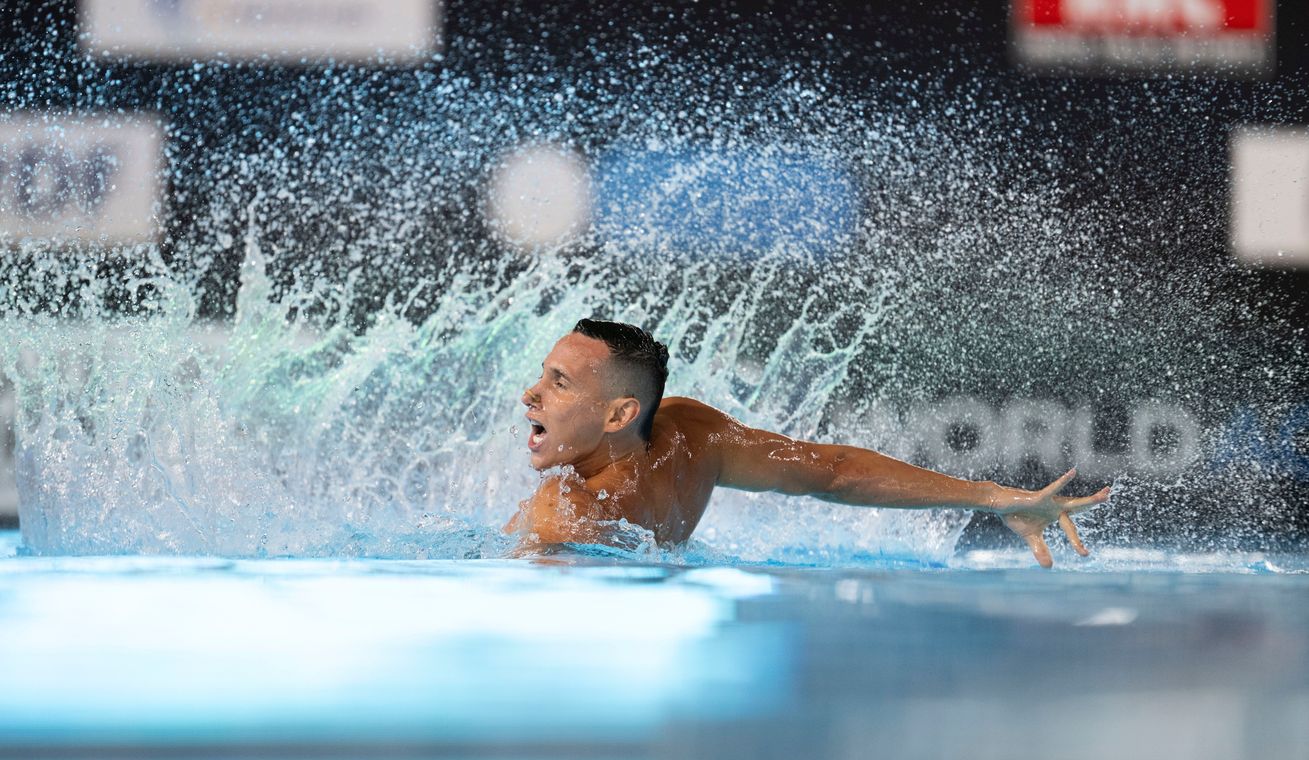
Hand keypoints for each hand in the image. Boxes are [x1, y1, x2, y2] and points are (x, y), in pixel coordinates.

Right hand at [989, 468, 1110, 567]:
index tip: (1085, 555)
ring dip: (1090, 500)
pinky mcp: (1039, 497)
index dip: (1077, 542)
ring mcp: (1049, 501)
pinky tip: (1073, 473)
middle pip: (1079, 506)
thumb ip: (1040, 550)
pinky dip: (1063, 482)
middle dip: (1093, 503)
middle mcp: (1055, 506)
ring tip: (1106, 494)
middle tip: (1108, 497)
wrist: (999, 505)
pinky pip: (1053, 490)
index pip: (1071, 529)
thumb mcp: (1030, 537)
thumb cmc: (1015, 517)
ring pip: (1073, 501)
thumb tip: (1049, 567)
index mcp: (1055, 515)